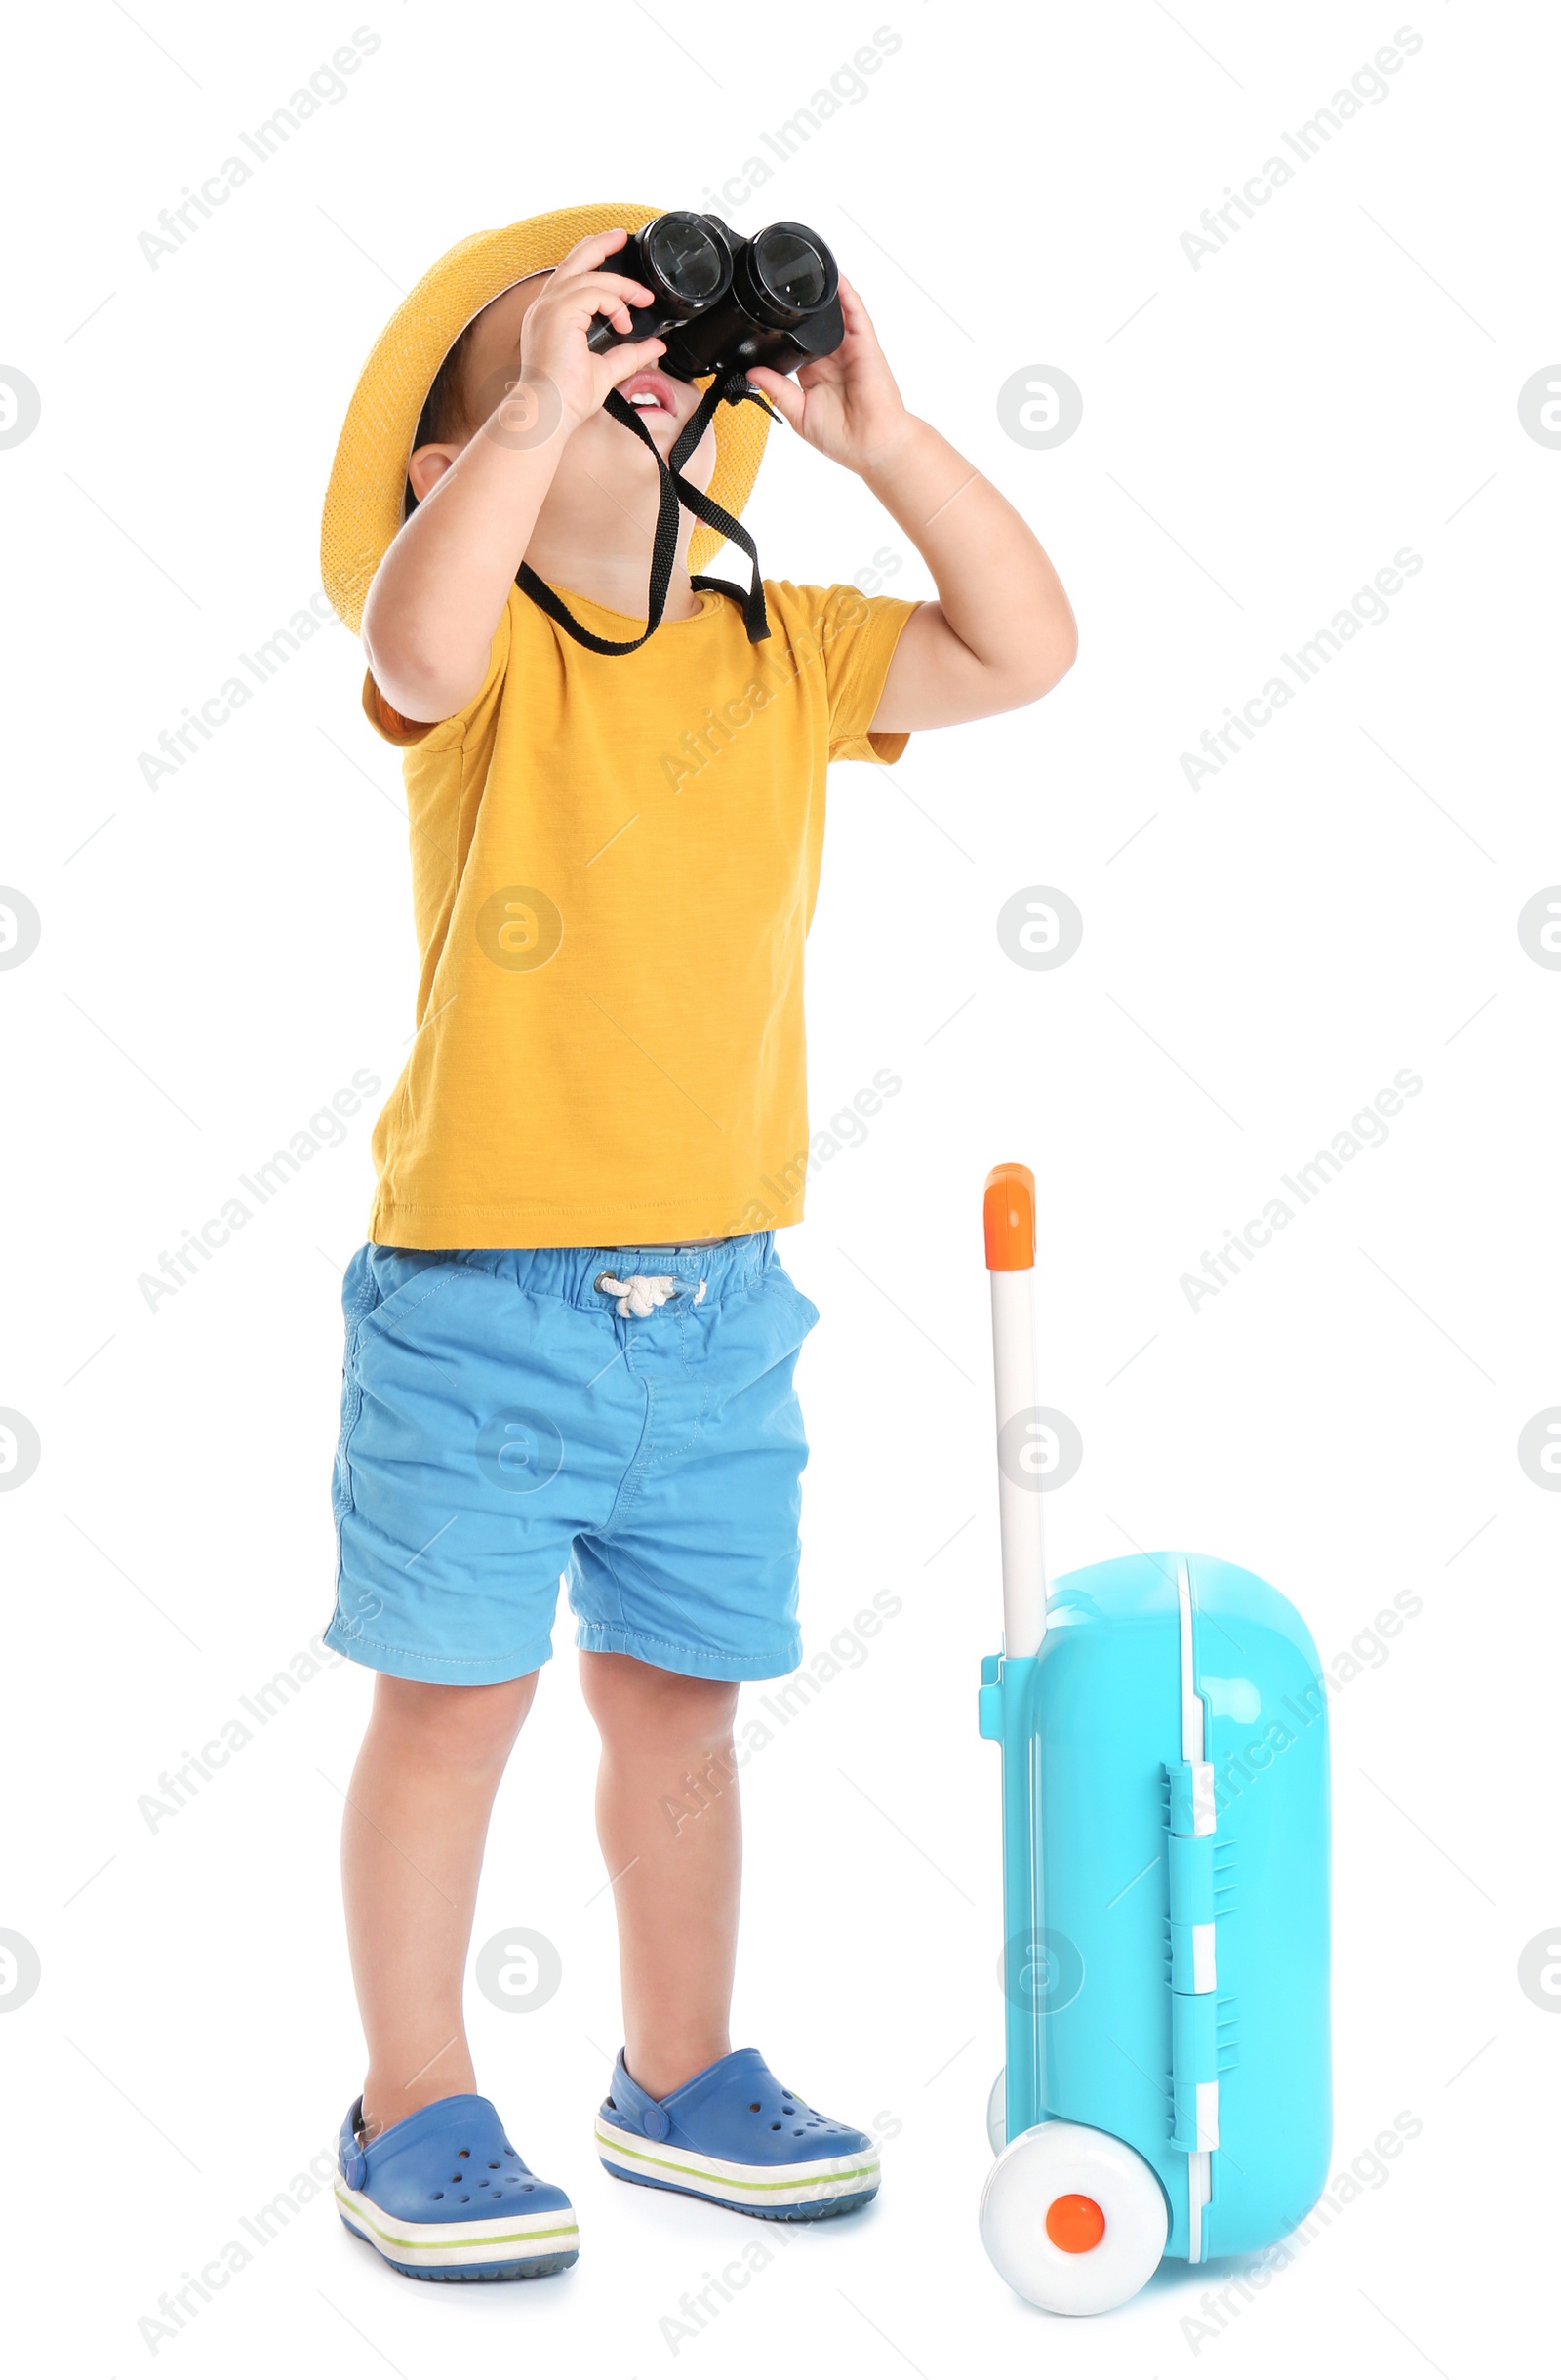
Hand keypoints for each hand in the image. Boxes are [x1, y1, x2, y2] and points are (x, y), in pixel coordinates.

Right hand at [513, 228, 668, 432]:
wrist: (549, 413)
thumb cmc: (567, 399)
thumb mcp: (606, 370)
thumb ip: (630, 354)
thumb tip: (656, 346)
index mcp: (551, 317)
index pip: (572, 277)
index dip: (595, 263)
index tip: (622, 269)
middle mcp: (546, 306)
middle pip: (574, 259)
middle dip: (601, 243)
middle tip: (623, 236)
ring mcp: (549, 307)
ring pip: (590, 275)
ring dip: (621, 285)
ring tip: (642, 300)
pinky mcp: (558, 313)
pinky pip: (593, 292)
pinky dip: (615, 302)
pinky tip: (624, 321)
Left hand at [744, 277, 915, 476]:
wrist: (873, 446)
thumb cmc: (842, 438)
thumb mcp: (799, 414)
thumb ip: (777, 390)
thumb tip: (752, 372)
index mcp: (814, 374)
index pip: (794, 343)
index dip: (782, 329)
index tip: (763, 315)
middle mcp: (832, 358)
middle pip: (813, 325)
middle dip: (802, 307)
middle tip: (782, 284)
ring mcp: (849, 350)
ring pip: (834, 314)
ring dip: (824, 294)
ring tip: (807, 270)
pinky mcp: (865, 346)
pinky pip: (856, 314)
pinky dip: (847, 295)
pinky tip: (837, 279)